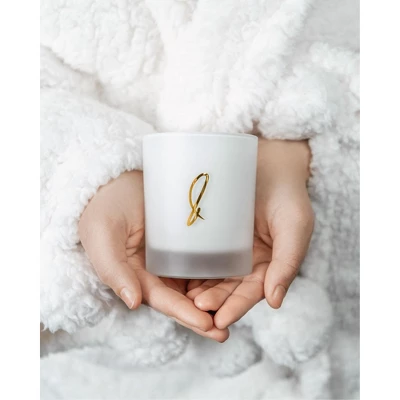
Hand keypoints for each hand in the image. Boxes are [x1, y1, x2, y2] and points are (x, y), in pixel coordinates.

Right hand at [79, 170, 228, 341]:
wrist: (116, 179)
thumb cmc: (105, 207)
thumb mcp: (103, 235)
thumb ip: (112, 269)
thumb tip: (133, 302)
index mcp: (137, 277)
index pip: (164, 300)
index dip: (184, 314)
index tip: (208, 325)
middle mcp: (156, 272)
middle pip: (183, 299)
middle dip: (204, 316)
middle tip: (226, 332)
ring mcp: (172, 257)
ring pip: (195, 283)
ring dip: (215, 299)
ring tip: (238, 311)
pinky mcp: (185, 241)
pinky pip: (202, 259)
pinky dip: (216, 273)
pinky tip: (235, 278)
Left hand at [187, 139, 313, 328]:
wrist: (270, 158)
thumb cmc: (287, 193)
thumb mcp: (294, 226)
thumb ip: (288, 262)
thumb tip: (274, 302)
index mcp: (266, 265)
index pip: (250, 293)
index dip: (236, 307)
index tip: (219, 320)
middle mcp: (244, 260)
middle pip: (227, 287)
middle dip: (212, 301)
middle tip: (196, 308)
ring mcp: (226, 245)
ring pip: (210, 273)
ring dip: (197, 288)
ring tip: (182, 298)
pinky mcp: (210, 230)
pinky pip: (197, 250)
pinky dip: (188, 264)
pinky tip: (175, 270)